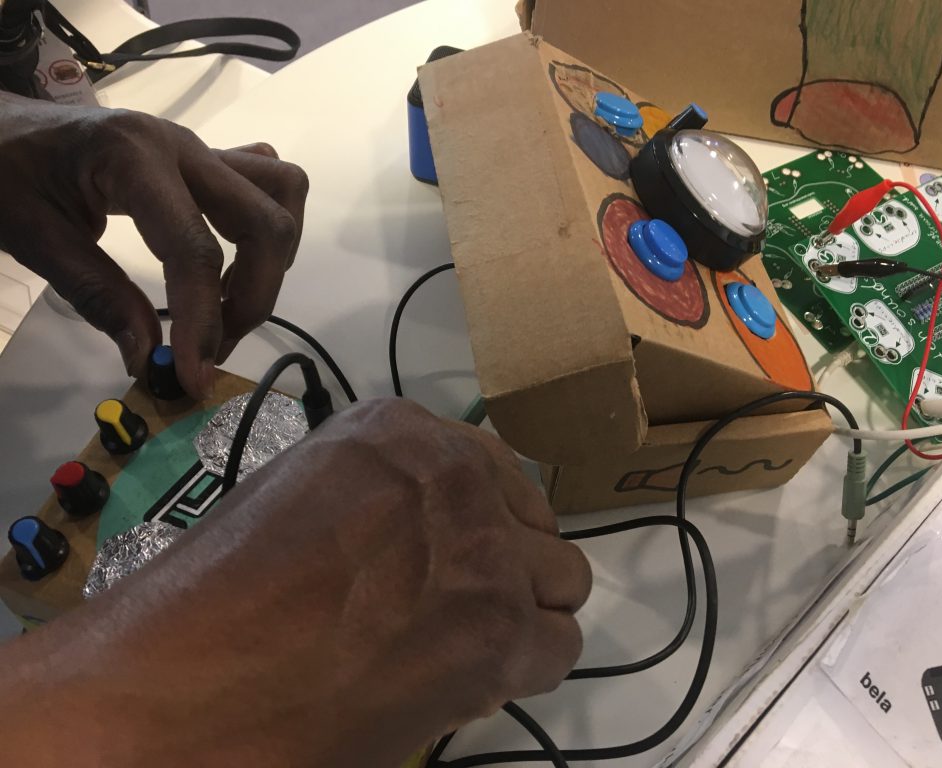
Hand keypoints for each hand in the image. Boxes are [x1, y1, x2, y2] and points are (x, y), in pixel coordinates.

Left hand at [0, 92, 307, 398]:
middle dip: (255, 297)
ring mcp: (201, 148)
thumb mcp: (34, 237)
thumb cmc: (6, 174)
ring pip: (283, 191)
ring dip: (272, 257)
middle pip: (264, 222)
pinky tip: (234, 260)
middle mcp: (182, 146)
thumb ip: (97, 296)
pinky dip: (268, 226)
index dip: (202, 320)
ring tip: (229, 300)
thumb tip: (150, 358)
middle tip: (216, 347)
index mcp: (133, 158)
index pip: (194, 248)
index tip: (196, 376)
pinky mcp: (207, 158)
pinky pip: (268, 181)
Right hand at [0, 399, 591, 767]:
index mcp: (402, 432)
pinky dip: (525, 668)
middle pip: (534, 522)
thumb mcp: (301, 491)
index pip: (492, 467)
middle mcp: (458, 478)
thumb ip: (380, 491)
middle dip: (508, 564)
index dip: (484, 518)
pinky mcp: (501, 633)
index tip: (459, 552)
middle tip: (460, 606)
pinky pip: (560, 646)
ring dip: (525, 614)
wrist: (194, 673)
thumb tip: (420, 524)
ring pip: (562, 579)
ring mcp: (487, 553)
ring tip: (470, 644)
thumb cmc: (223, 588)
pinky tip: (474, 680)